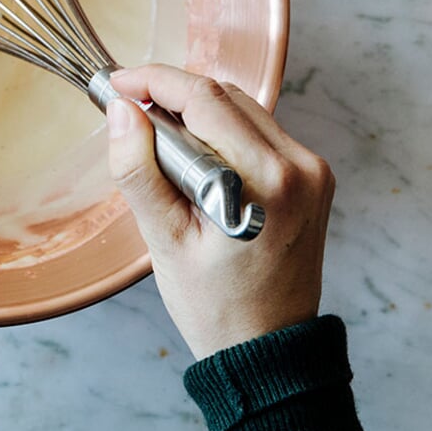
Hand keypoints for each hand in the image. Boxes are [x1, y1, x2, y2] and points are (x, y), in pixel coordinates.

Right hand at [106, 65, 333, 359]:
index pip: (204, 99)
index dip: (154, 81)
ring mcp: (313, 171)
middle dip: (172, 95)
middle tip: (129, 114)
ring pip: (244, 109)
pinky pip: (260, 131)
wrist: (268, 349)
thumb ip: (139, 170)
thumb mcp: (164, 241)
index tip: (117, 84)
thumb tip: (122, 110)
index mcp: (266, 181)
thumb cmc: (215, 307)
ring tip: (159, 143)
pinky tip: (196, 159)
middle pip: (225, 96)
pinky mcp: (314, 178)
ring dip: (197, 112)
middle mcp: (300, 166)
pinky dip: (223, 132)